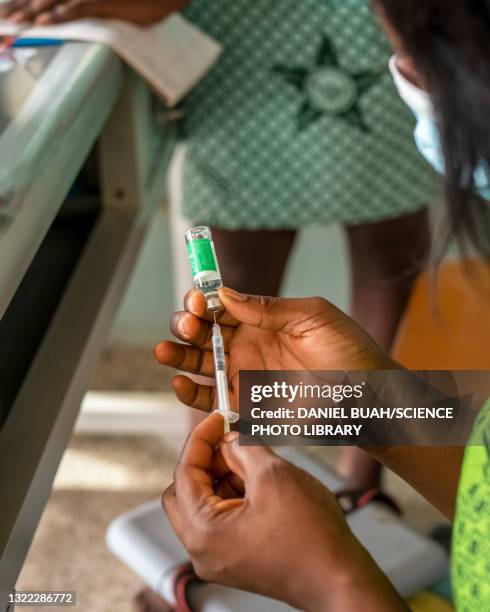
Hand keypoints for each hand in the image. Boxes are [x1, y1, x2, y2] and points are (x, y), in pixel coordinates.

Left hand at [1, 0, 186, 24]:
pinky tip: (48, 20)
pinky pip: (80, 6)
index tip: (8, 12)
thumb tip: (67, 17)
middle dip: (20, 7)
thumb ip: (89, 9)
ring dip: (33, 11)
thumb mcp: (109, 6)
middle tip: (3, 19)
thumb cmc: (140, 0)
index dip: (23, 3)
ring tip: (16, 21)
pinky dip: (63, 13)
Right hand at [155, 287, 396, 412]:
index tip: (197, 299)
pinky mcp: (246, 407)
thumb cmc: (349, 351)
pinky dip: (190, 393)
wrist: (367, 397)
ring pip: (200, 365)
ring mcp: (244, 377)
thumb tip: (226, 293)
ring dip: (178, 356)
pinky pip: (209, 401)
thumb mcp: (312, 316)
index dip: (203, 301)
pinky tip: (180, 383)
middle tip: (187, 325)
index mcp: (262, 322)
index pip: (221, 307)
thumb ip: (268, 307)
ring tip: (165, 351)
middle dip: (187, 326)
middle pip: (203, 334)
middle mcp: (248, 347)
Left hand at [163, 413, 407, 611]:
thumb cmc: (312, 537)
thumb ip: (243, 448)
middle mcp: (203, 551)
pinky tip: (260, 483)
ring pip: (205, 504)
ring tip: (254, 462)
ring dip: (223, 477)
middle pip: (186, 491)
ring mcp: (219, 558)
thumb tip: (229, 438)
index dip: (201, 439)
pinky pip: (222, 519)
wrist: (340, 579)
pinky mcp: (237, 559)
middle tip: (232, 440)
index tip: (217, 419)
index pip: (184, 473)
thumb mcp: (273, 475)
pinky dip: (234, 495)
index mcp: (203, 532)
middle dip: (208, 460)